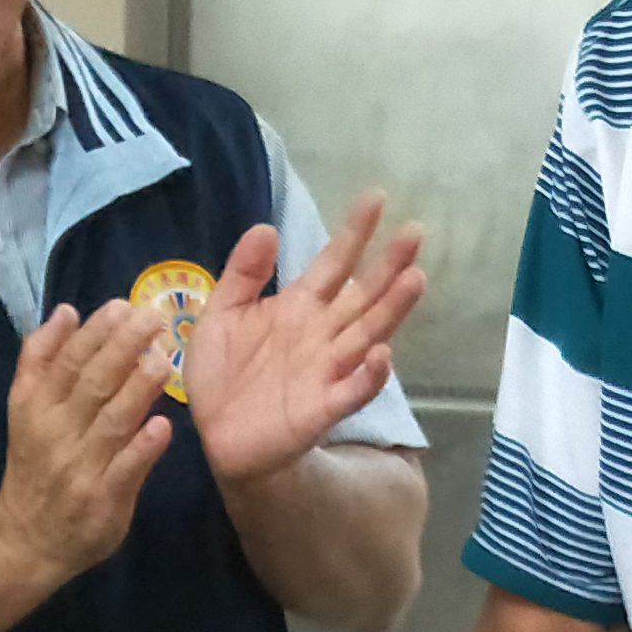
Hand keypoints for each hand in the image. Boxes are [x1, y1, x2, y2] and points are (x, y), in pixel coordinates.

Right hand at [0, 300, 176, 586]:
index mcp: (34, 406)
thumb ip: (41, 359)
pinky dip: (143, 449)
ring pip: (111, 423)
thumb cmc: (37, 462)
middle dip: (122, 348)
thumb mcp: (24, 408)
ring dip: (138, 390)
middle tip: (153, 318)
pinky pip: (126, 471)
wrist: (28, 538)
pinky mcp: (104, 500)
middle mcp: (55, 433)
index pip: (64, 361)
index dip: (94, 333)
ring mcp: (80, 468)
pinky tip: (162, 426)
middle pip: (91, 384)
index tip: (122, 306)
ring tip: (163, 360)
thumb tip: (67, 311)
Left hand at [182, 198, 428, 488]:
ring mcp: (327, 369)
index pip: (334, 262)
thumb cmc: (223, 373)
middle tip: (414, 232)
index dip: (353, 232)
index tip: (375, 197)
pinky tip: (382, 355)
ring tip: (414, 279)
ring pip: (368, 334)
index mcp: (300, 306)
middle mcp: (322, 333)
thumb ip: (244, 274)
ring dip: (391, 310)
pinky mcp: (322, 408)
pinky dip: (368, 376)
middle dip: (388, 265)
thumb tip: (266, 227)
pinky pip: (352, 391)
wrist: (216, 434)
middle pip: (363, 294)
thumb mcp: (222, 314)